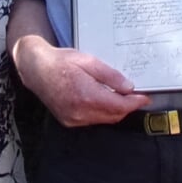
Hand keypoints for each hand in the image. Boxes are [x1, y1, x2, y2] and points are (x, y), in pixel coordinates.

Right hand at [11, 35, 150, 126]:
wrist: (36, 69)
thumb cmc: (61, 62)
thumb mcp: (89, 61)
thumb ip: (110, 76)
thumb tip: (129, 87)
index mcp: (86, 95)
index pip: (119, 106)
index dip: (134, 103)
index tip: (145, 98)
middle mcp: (80, 112)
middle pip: (113, 116)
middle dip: (127, 107)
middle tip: (136, 96)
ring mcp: (73, 119)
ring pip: (103, 120)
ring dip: (115, 111)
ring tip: (121, 97)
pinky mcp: (68, 121)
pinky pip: (92, 120)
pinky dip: (101, 113)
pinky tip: (103, 101)